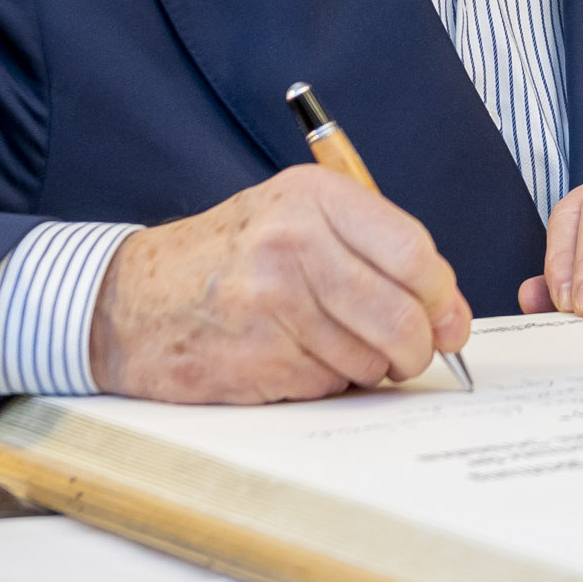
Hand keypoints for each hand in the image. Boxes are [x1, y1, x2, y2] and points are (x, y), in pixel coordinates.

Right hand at [87, 165, 471, 401]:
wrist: (131, 300)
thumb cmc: (230, 258)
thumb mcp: (299, 221)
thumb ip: (377, 253)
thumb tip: (451, 313)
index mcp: (314, 197)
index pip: (414, 252)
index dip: (440, 296)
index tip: (444, 318)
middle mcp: (294, 242)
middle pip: (402, 314)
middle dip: (417, 347)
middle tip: (408, 353)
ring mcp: (272, 302)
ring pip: (370, 358)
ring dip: (369, 368)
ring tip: (336, 348)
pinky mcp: (257, 356)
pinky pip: (329, 384)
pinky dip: (328, 383)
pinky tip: (298, 360)